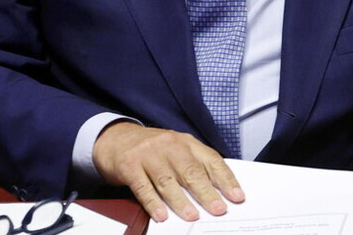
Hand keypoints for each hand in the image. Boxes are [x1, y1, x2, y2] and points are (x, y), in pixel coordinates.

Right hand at [93, 122, 243, 221]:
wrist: (115, 137)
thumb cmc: (151, 148)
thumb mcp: (176, 150)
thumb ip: (195, 165)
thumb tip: (217, 190)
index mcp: (187, 142)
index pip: (211, 160)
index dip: (226, 179)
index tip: (237, 195)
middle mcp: (170, 146)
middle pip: (191, 171)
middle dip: (207, 192)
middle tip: (218, 208)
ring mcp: (149, 155)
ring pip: (168, 180)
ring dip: (181, 201)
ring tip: (192, 215)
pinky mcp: (129, 165)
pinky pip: (143, 186)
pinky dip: (153, 203)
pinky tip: (161, 215)